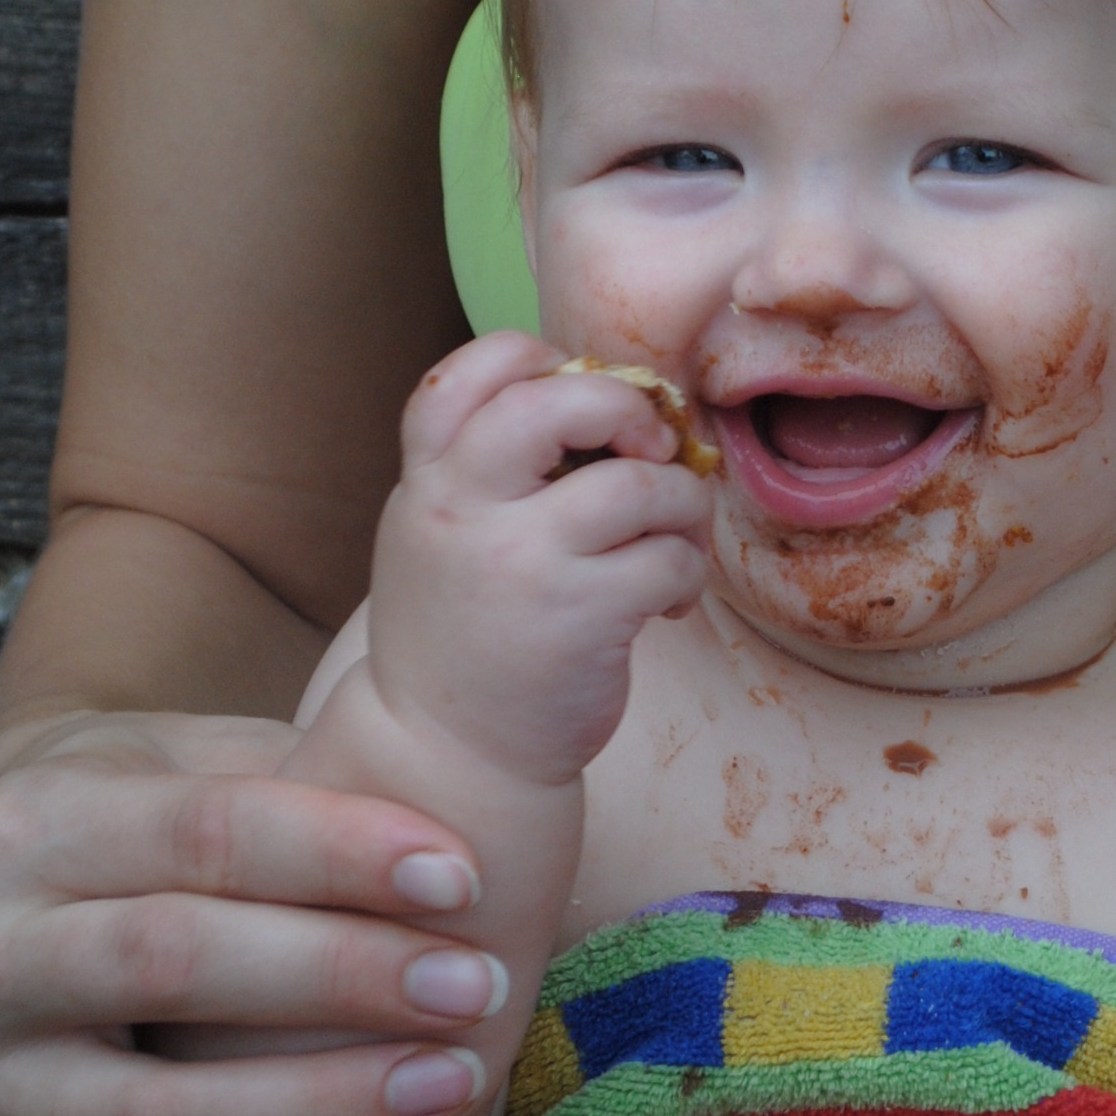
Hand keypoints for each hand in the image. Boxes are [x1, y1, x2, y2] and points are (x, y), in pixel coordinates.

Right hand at [0, 712, 506, 1115]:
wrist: (38, 905)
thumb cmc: (175, 820)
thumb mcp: (218, 764)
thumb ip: (314, 783)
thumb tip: (469, 814)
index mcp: (29, 824)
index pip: (202, 833)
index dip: (338, 854)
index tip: (463, 874)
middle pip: (172, 965)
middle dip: (341, 978)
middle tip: (475, 985)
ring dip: (320, 1109)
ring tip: (450, 1080)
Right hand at [360, 330, 715, 788]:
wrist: (444, 757)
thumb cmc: (467, 629)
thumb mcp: (445, 533)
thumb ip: (498, 468)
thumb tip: (629, 406)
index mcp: (427, 482)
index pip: (465, 374)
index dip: (533, 358)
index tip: (572, 388)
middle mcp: (463, 511)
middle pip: (557, 399)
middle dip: (628, 407)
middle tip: (648, 448)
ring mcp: (522, 563)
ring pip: (641, 483)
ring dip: (682, 503)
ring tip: (671, 539)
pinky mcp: (582, 617)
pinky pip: (672, 559)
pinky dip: (687, 572)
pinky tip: (665, 601)